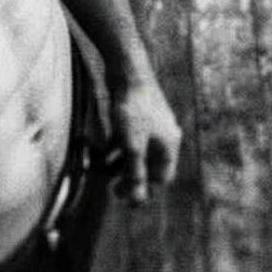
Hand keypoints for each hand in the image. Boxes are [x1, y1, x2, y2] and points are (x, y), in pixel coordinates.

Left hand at [108, 78, 181, 202]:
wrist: (127, 70)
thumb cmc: (132, 109)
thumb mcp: (132, 146)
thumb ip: (135, 174)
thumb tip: (138, 201)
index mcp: (169, 144)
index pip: (162, 177)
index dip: (144, 190)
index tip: (124, 198)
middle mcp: (164, 134)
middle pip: (150, 165)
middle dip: (131, 177)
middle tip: (113, 189)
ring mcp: (152, 123)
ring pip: (138, 151)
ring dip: (122, 163)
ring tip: (104, 171)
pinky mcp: (138, 114)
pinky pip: (130, 138)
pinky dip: (118, 147)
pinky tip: (102, 150)